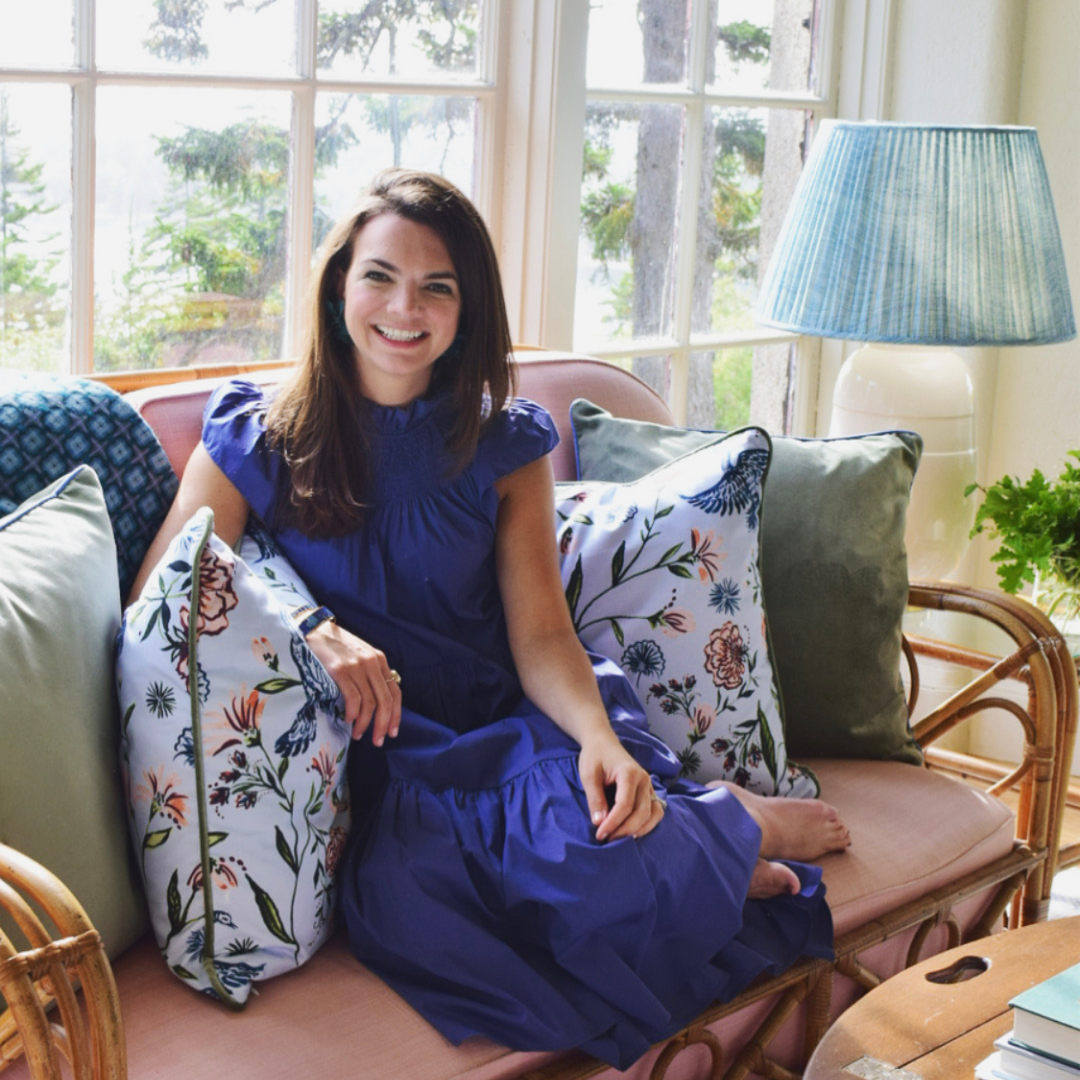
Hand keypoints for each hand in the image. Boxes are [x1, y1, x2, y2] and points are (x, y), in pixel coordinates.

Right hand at [303, 622, 401, 745]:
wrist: (313, 629)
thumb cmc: (335, 647)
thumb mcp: (359, 656)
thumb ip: (369, 674)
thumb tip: (375, 703)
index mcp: (379, 660)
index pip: (395, 692)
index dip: (396, 715)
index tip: (392, 732)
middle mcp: (372, 663)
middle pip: (385, 701)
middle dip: (383, 725)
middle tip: (378, 741)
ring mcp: (357, 666)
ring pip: (370, 704)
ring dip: (364, 724)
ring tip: (358, 734)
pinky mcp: (340, 670)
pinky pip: (353, 699)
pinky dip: (352, 714)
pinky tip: (348, 720)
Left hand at [578, 734, 664, 841]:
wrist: (603, 742)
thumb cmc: (594, 756)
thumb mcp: (588, 775)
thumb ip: (595, 798)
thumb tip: (599, 823)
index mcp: (629, 773)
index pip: (625, 805)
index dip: (613, 823)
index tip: (599, 834)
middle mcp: (644, 779)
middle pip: (642, 813)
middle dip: (625, 830)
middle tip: (607, 839)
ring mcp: (649, 785)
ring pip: (654, 814)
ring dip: (639, 830)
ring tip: (620, 837)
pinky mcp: (649, 790)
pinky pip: (655, 811)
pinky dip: (647, 824)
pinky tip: (632, 831)